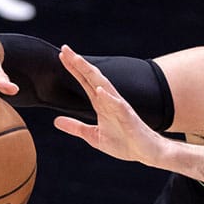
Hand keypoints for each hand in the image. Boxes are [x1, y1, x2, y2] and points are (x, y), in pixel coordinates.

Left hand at [53, 45, 169, 165]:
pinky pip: (118, 105)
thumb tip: (56, 121)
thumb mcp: (94, 136)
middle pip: (92, 78)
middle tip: (65, 49)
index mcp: (102, 105)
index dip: (74, 69)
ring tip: (78, 61)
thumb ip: (76, 127)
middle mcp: (110, 101)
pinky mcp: (129, 118)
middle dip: (79, 64)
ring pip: (104, 85)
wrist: (147, 153)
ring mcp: (120, 108)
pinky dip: (108, 97)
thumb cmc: (125, 143)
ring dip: (91, 73)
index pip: (85, 82)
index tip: (62, 56)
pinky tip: (99, 89)